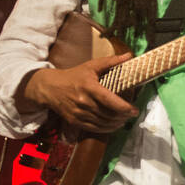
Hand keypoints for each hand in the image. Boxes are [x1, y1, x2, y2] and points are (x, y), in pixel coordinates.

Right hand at [20, 53, 137, 131]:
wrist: (49, 88)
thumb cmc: (73, 76)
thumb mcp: (91, 66)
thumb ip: (111, 61)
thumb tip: (129, 55)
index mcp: (89, 87)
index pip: (110, 101)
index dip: (125, 108)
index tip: (135, 110)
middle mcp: (83, 102)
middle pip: (109, 114)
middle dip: (124, 116)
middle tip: (132, 113)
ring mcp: (78, 113)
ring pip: (103, 123)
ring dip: (117, 123)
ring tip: (125, 119)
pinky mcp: (74, 121)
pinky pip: (94, 129)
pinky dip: (107, 129)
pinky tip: (114, 125)